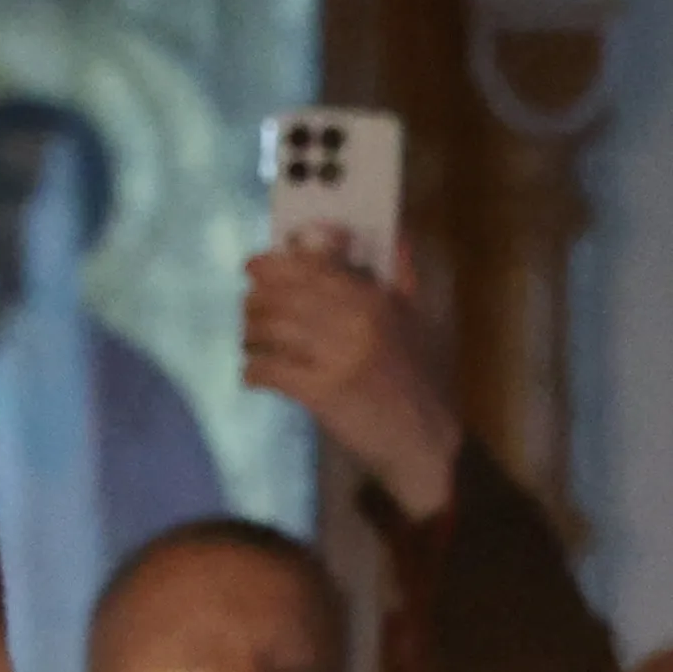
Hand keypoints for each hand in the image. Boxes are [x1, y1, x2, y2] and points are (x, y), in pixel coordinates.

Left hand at [244, 246, 460, 519]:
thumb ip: (403, 275)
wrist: (425, 438)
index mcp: (376, 299)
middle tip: (247, 308)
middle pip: (286, 295)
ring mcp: (339, 357)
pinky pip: (273, 372)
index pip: (315, 267)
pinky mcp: (324, 393)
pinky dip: (254, 372)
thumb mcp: (420, 319)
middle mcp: (356, 321)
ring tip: (249, 340)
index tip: (252, 265)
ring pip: (274, 330)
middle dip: (256, 299)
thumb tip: (397, 233)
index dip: (276, 263)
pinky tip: (252, 374)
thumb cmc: (420, 377)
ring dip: (251, 334)